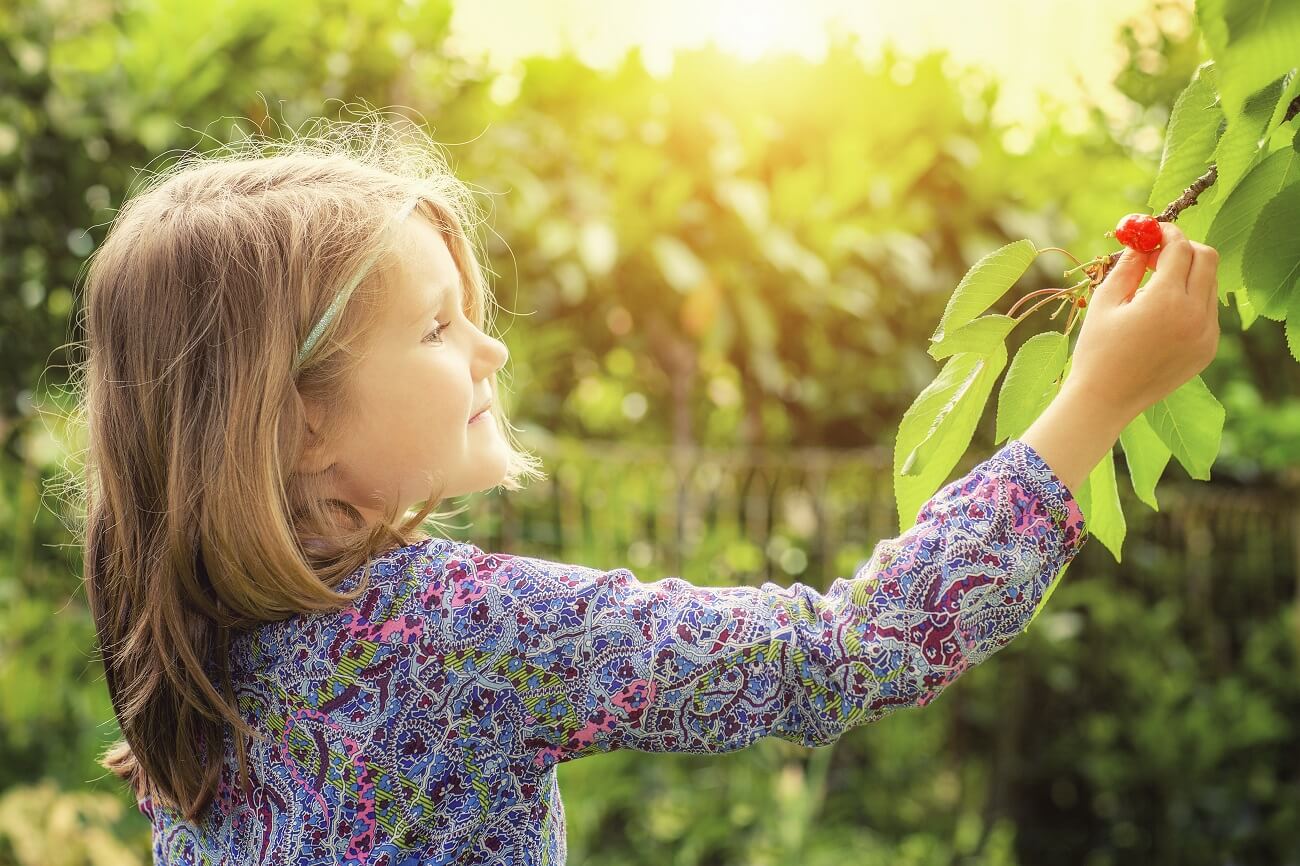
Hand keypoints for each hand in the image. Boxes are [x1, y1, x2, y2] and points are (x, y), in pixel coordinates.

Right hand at [1063, 221, 1220, 422]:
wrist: (1106, 400)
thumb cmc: (1097, 349)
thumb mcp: (1106, 301)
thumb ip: (1128, 265)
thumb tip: (1141, 238)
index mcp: (1165, 301)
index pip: (1180, 248)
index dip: (1165, 233)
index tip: (1150, 231)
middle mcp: (1194, 315)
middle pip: (1207, 259)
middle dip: (1184, 248)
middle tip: (1157, 255)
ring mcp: (1206, 334)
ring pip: (1210, 284)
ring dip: (1187, 275)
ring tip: (1153, 290)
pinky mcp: (1208, 349)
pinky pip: (1208, 311)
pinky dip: (1190, 301)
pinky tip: (1160, 317)